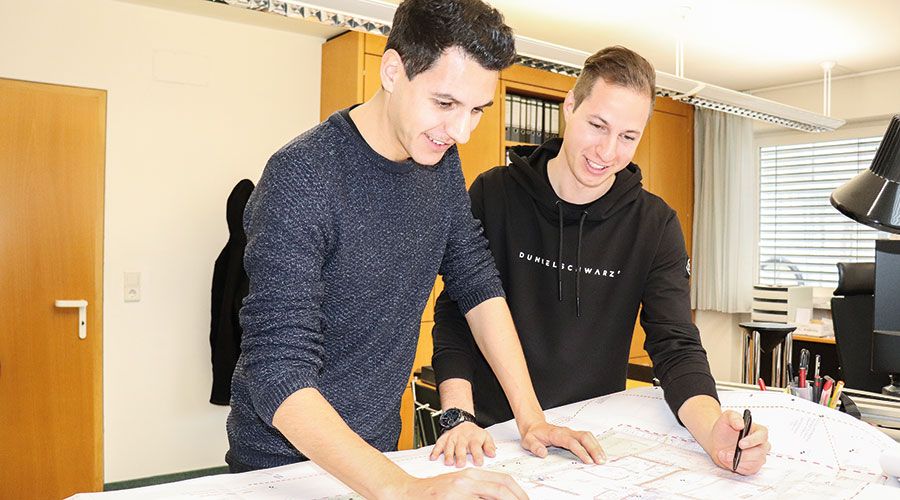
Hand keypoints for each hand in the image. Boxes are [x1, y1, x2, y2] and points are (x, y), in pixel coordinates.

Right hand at [390, 468, 527, 499]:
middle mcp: (467, 481)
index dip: (519, 492)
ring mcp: (460, 491)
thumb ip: (479, 491)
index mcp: (471, 475)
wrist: (409, 492)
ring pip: (492, 495)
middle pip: (501, 488)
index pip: (503, 480)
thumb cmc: (434, 492)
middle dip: (517, 498)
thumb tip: (501, 496)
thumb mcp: (460, 486)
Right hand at [430, 422, 495, 466]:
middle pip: (461, 447)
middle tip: (461, 464)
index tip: (479, 463)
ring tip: (448, 462)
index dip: (477, 455)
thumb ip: (489, 446)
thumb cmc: (474, 433)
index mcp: (474, 439)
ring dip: (448, 454)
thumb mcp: (485, 437)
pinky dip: (435, 451)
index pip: (476, 447)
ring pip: (449, 447)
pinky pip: (438, 445)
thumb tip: (492, 454)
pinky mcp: (443, 439)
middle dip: (460, 456)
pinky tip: (433, 457)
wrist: (462, 422)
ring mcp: (452, 439)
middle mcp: (462, 439)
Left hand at [519, 421, 604, 464]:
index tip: (588, 460)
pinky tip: (599, 453)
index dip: (581, 451)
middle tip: (600, 461)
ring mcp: (571, 433)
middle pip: (584, 437)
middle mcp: (566, 432)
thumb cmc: (533, 434)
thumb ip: (535, 447)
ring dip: (596, 447)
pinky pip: (587, 438)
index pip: (572, 442)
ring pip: (588, 436)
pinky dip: (595, 445)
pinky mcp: (574, 435)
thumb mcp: (528, 441)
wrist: (534, 425)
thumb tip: (543, 453)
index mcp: (556, 434)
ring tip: (602, 459)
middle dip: (594, 449)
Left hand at [708, 410, 769, 474]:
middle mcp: (761, 444)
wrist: (716, 440)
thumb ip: (734, 417)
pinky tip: (728, 460)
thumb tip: (741, 424)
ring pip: (754, 463)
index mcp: (758, 431)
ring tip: (724, 455)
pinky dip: (737, 466)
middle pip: (760, 453)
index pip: (762, 436)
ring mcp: (758, 456)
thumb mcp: (727, 417)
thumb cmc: (724, 428)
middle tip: (727, 453)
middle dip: (742, 455)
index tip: (740, 444)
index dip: (753, 441)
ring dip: (737, 461)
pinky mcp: (752, 466)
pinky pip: (749, 470)